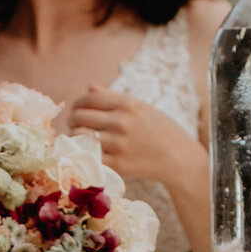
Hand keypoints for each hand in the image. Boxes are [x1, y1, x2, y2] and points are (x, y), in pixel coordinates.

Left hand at [61, 86, 205, 189]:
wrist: (178, 157)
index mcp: (127, 104)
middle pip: (81, 116)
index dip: (77, 104)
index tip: (76, 110)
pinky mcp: (118, 164)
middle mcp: (121, 121)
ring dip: (73, 137)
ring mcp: (118, 144)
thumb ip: (112, 98)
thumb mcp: (141, 108)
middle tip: (73, 126)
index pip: (89, 98)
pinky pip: (89, 157)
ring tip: (77, 139)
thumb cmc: (160, 131)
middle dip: (72, 120)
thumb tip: (89, 87)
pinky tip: (83, 154)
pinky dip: (81, 154)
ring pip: (80, 136)